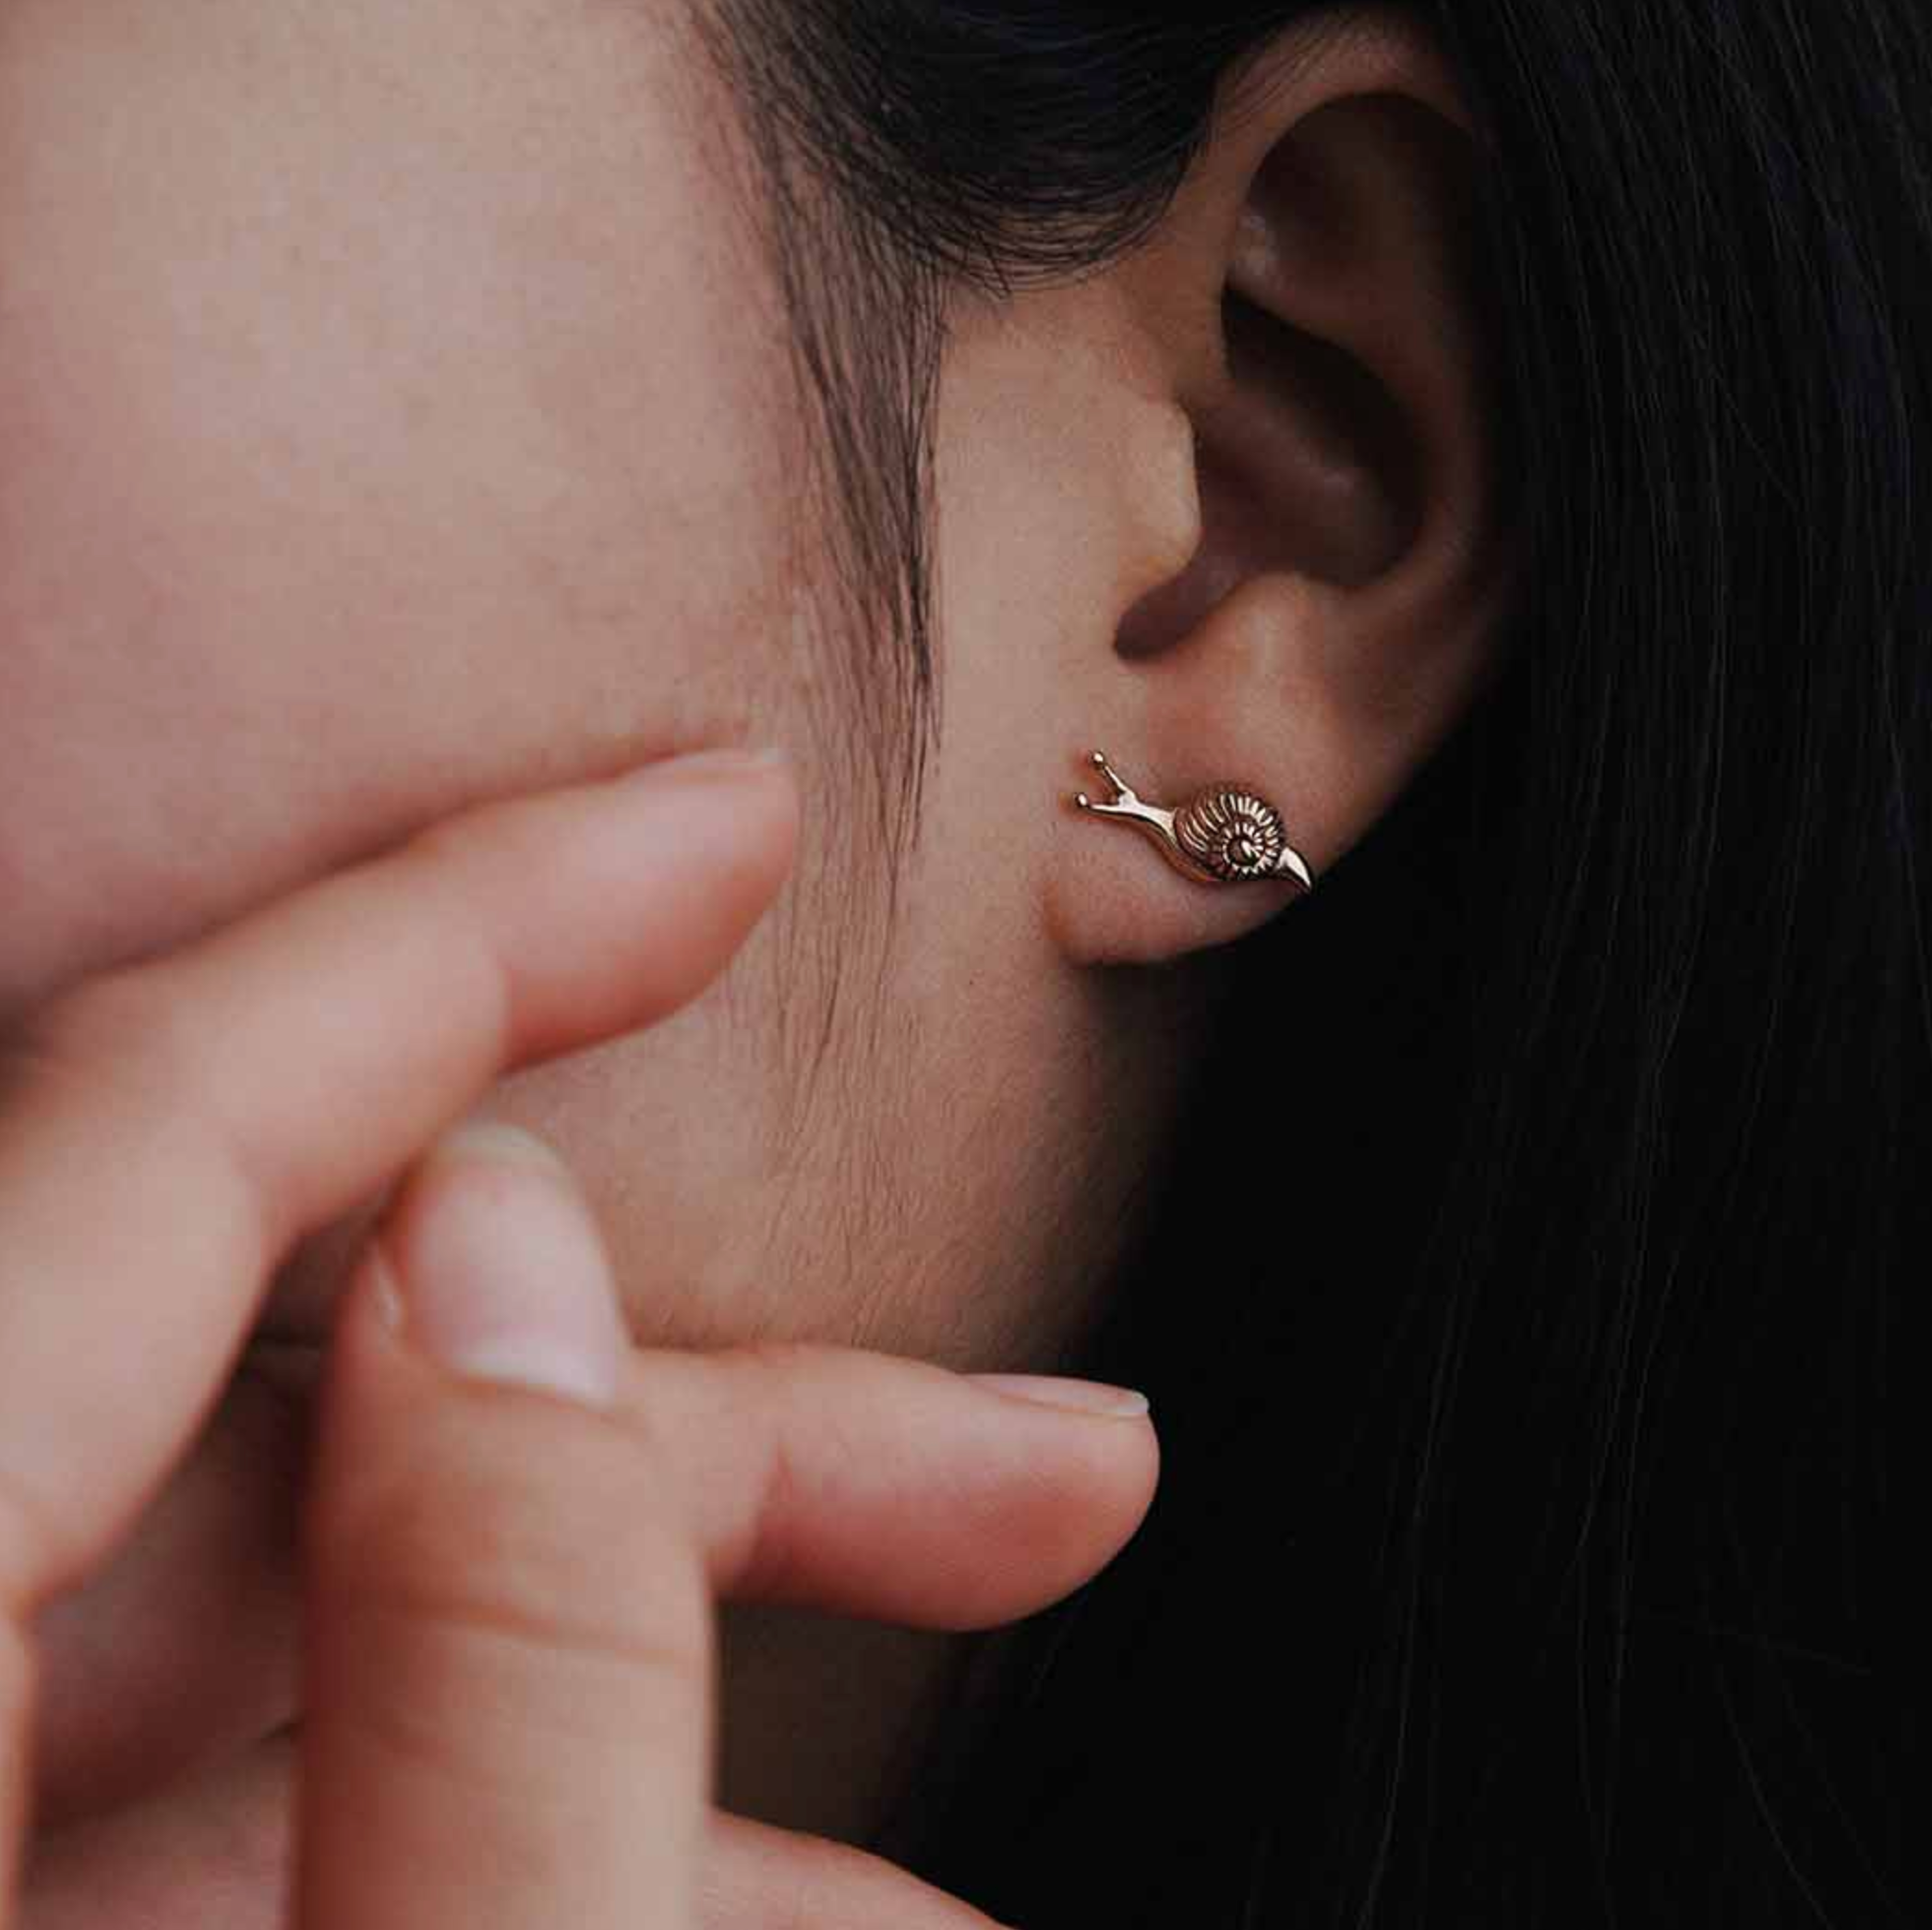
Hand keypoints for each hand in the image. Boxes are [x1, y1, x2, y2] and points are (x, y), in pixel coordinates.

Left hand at [0, 750, 1158, 1926]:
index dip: (477, 925)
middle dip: (716, 1428)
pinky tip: (775, 1914)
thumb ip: (483, 1691)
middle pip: (306, 1393)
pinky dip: (509, 1811)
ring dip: (653, 1665)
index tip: (731, 816)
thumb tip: (511, 1270)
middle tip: (1038, 1459)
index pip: (146, 1123)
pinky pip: (244, 1792)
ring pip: (306, 1609)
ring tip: (937, 1893)